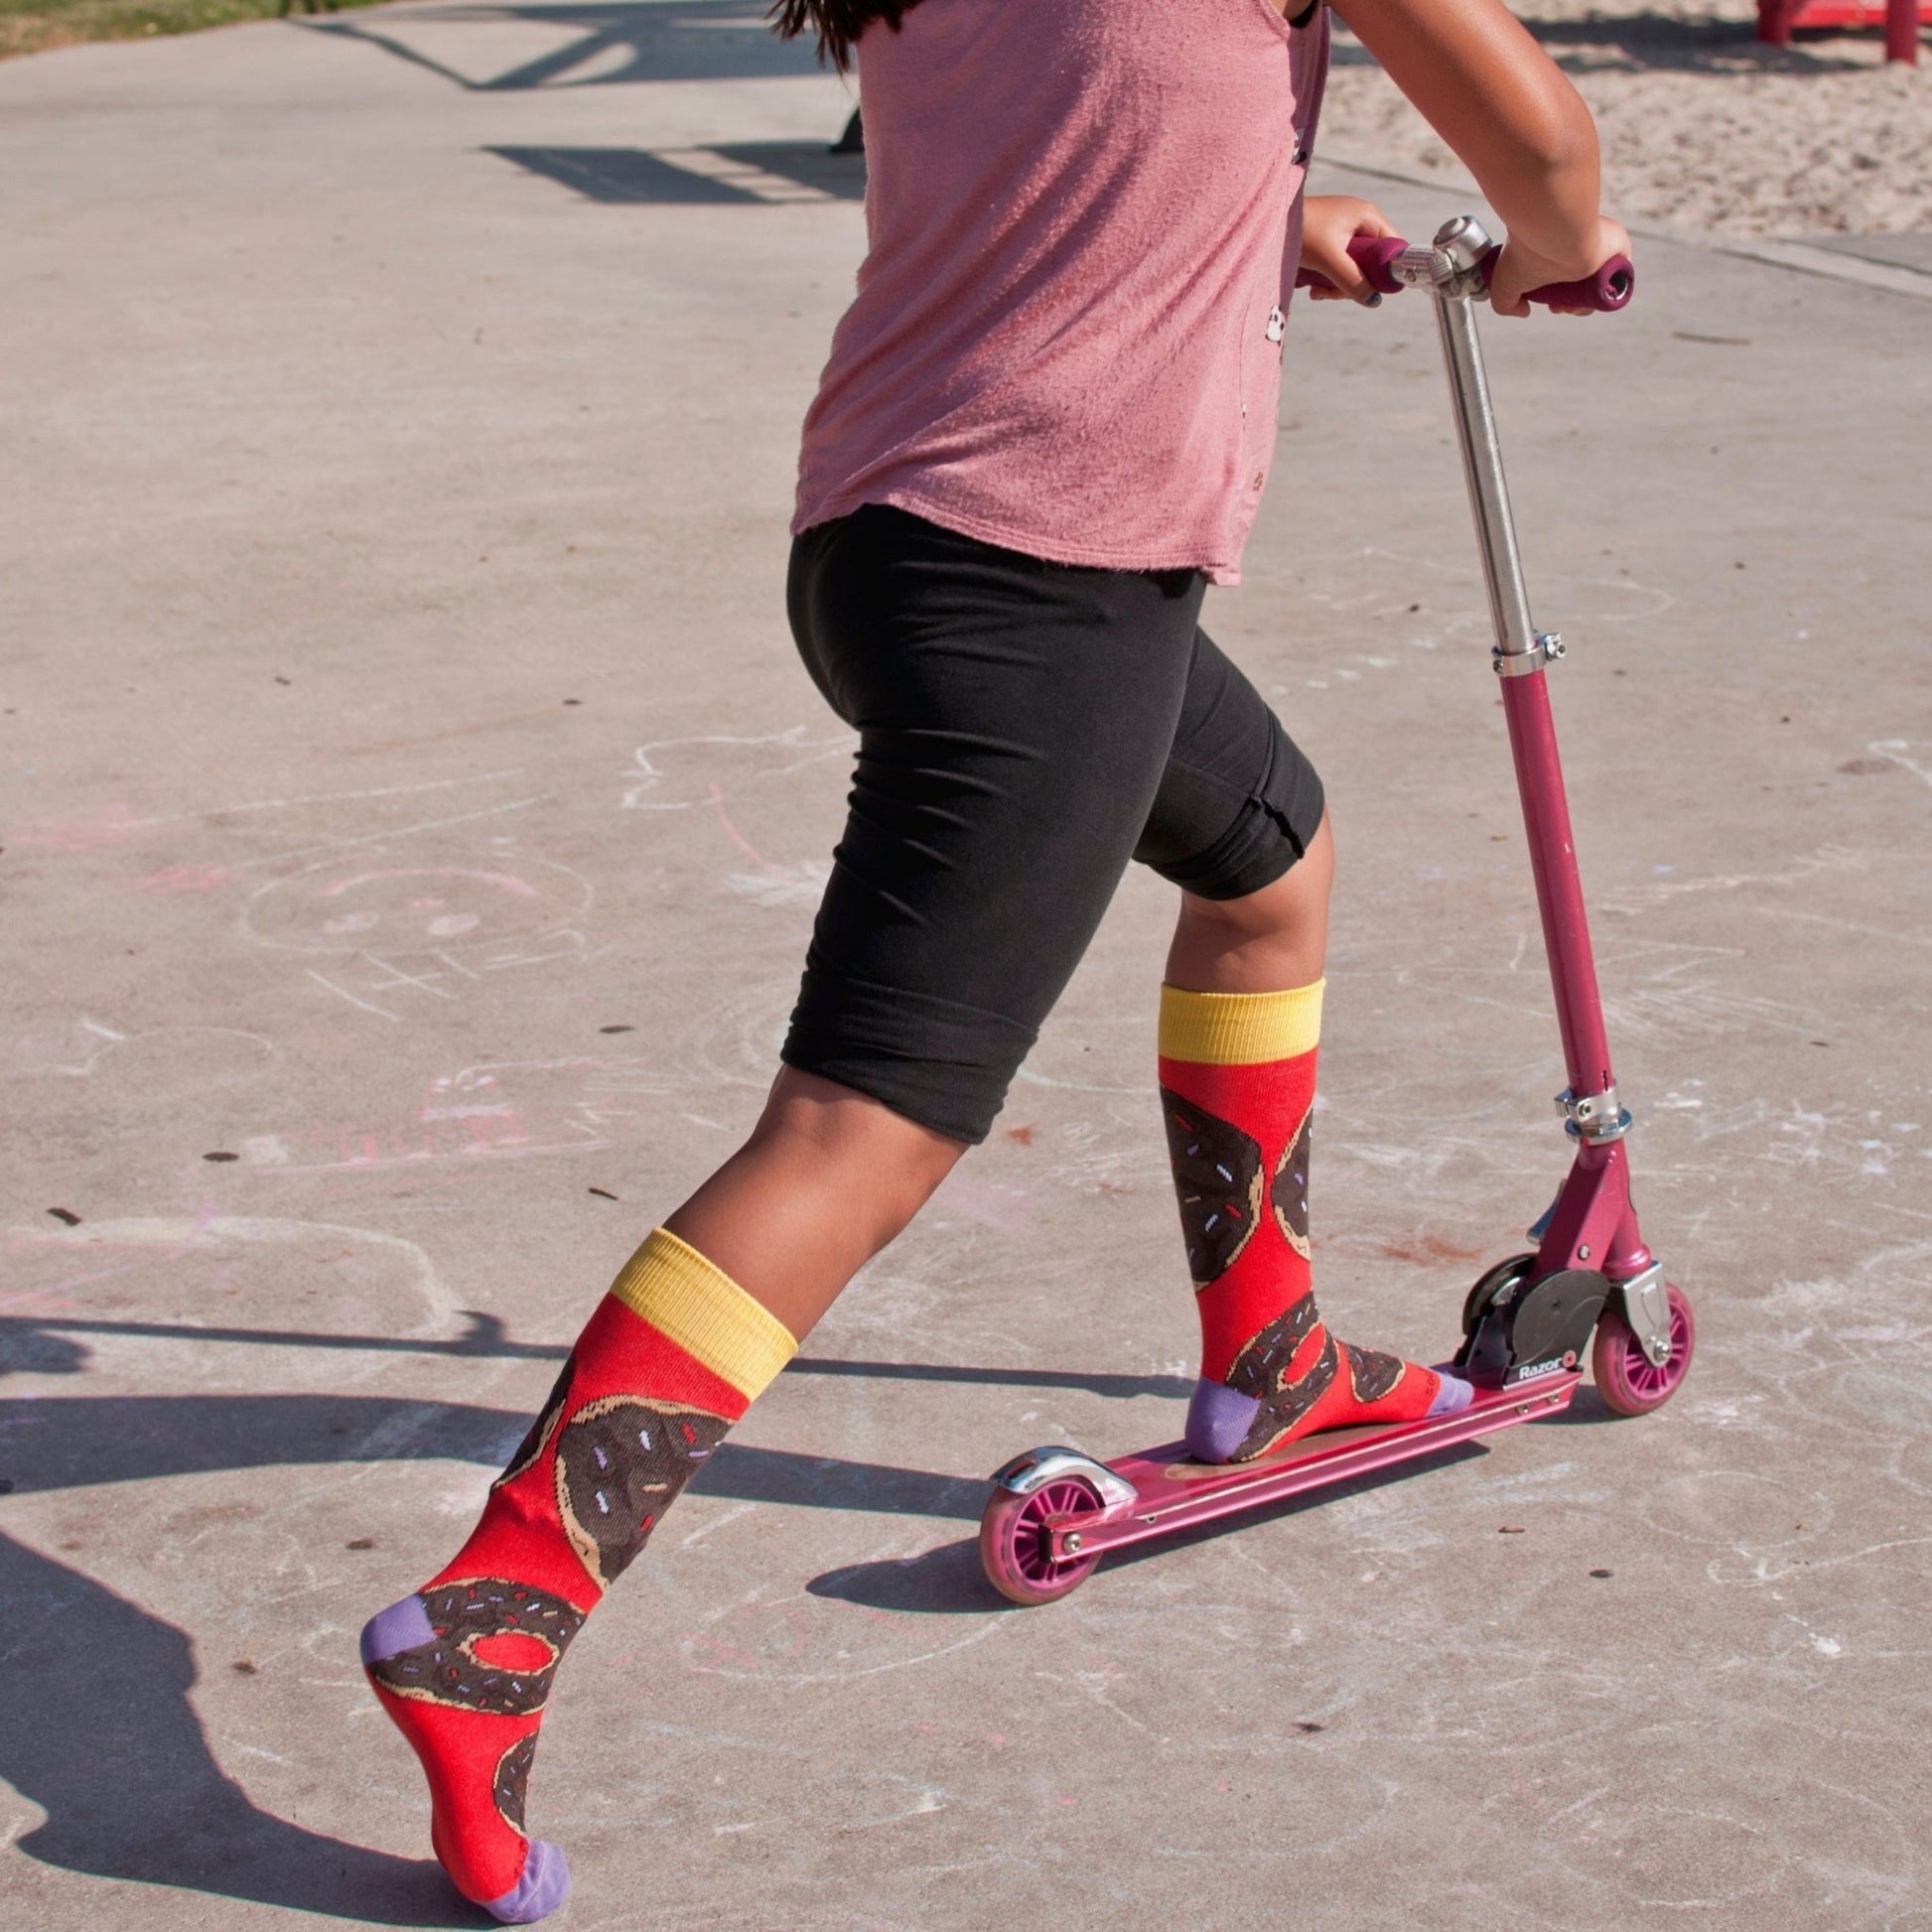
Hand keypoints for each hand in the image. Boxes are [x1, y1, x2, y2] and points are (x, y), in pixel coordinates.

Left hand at [1299, 195, 1396, 304]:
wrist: (1269, 220)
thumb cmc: (1300, 231)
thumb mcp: (1328, 260)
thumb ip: (1352, 281)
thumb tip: (1373, 300)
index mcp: (1368, 216)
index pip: (1393, 247)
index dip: (1385, 271)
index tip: (1368, 289)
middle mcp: (1361, 221)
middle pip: (1372, 262)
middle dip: (1353, 283)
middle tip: (1331, 293)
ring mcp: (1346, 229)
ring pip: (1354, 267)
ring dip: (1337, 284)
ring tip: (1316, 291)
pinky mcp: (1331, 239)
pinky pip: (1340, 264)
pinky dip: (1328, 277)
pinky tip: (1312, 284)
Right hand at [1489, 215, 1631, 317]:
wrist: (1553, 231)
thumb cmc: (1526, 252)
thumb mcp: (1505, 284)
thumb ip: (1505, 303)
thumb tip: (1524, 311)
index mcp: (1556, 251)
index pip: (1564, 280)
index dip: (1560, 300)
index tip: (1552, 306)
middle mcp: (1578, 246)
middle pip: (1583, 285)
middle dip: (1572, 304)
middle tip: (1561, 307)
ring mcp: (1598, 246)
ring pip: (1601, 284)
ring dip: (1588, 302)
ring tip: (1574, 306)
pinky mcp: (1618, 245)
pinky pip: (1622, 275)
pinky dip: (1611, 291)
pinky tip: (1594, 299)